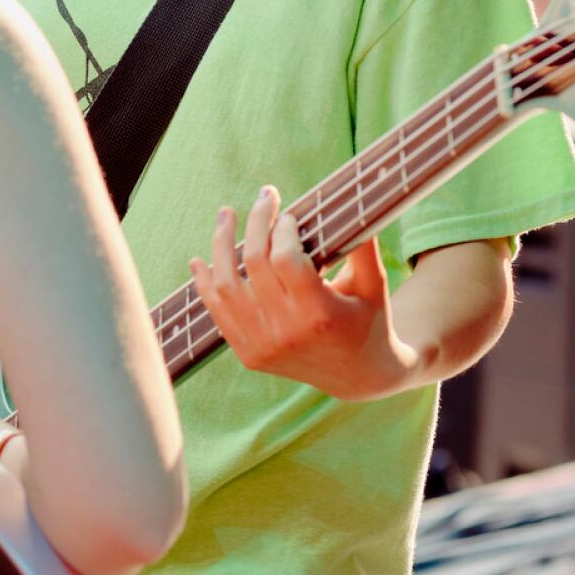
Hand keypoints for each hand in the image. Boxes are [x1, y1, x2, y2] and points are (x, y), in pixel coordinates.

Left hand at [190, 187, 420, 404]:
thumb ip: (363, 246)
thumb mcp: (374, 285)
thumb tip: (355, 200)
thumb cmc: (370, 322)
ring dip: (221, 245)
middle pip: (255, 264)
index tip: (289, 214)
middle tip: (265, 197)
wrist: (359, 377)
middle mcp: (287, 332)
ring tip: (225, 215)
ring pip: (226, 285)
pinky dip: (205, 284)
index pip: (286, 259)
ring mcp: (263, 345)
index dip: (283, 229)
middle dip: (257, 222)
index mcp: (320, 314)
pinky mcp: (248, 355)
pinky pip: (217, 313)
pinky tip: (200, 260)